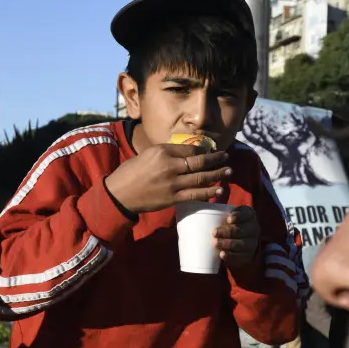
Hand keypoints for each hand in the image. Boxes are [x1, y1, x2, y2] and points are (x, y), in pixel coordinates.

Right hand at [104, 142, 231, 214]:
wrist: (119, 194)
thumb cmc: (131, 172)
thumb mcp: (147, 154)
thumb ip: (166, 153)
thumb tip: (185, 153)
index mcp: (162, 152)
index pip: (190, 149)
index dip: (204, 150)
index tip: (211, 151)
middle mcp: (169, 166)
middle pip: (199, 162)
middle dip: (216, 160)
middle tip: (226, 158)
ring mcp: (172, 183)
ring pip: (201, 178)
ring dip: (217, 175)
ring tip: (229, 172)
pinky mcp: (172, 198)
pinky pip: (195, 195)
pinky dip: (209, 192)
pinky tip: (219, 190)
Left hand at [213, 206, 259, 268]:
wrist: (241, 245)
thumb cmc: (228, 225)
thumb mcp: (226, 215)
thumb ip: (216, 209)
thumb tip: (194, 200)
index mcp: (249, 215)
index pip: (247, 214)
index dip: (239, 216)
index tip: (228, 219)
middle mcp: (253, 228)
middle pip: (243, 230)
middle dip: (229, 231)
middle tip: (214, 232)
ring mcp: (252, 243)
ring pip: (241, 244)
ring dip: (228, 244)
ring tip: (215, 243)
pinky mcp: (247, 256)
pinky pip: (240, 257)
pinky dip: (231, 256)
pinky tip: (222, 255)